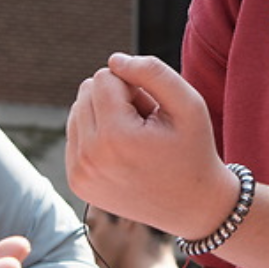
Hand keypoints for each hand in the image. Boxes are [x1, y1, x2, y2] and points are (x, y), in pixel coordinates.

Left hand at [66, 53, 227, 238]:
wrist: (193, 207)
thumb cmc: (193, 150)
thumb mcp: (188, 104)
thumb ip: (152, 71)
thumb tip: (113, 60)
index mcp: (115, 137)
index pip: (104, 77)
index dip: (133, 86)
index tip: (153, 112)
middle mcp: (89, 157)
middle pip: (86, 92)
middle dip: (117, 99)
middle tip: (145, 126)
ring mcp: (79, 173)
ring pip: (78, 111)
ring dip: (106, 116)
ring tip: (135, 140)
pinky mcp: (76, 182)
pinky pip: (75, 135)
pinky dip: (97, 135)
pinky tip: (123, 154)